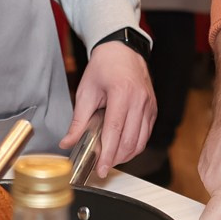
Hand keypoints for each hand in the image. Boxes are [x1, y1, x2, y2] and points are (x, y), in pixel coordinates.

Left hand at [62, 41, 155, 173]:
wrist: (122, 50)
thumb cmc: (103, 67)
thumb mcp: (86, 91)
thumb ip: (78, 120)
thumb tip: (67, 142)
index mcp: (121, 93)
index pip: (114, 132)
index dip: (107, 154)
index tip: (100, 169)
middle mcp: (139, 100)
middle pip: (129, 141)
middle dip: (115, 159)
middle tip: (102, 167)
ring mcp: (149, 105)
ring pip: (140, 141)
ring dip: (126, 155)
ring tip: (110, 159)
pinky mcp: (153, 109)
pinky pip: (146, 134)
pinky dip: (135, 146)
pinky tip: (122, 148)